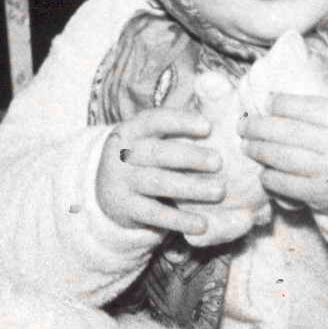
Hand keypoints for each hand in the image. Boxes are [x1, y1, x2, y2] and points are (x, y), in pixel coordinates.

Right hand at [96, 108, 224, 235]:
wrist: (108, 192)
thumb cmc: (143, 159)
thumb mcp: (150, 138)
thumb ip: (175, 125)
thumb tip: (211, 105)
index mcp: (132, 130)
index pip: (155, 120)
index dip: (181, 122)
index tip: (208, 127)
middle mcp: (122, 154)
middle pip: (157, 153)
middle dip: (190, 157)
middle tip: (219, 162)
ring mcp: (121, 182)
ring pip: (158, 183)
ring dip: (191, 188)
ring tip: (219, 191)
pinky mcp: (125, 208)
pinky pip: (155, 214)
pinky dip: (180, 220)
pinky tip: (202, 224)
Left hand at [241, 59, 327, 218]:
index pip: (307, 108)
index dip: (280, 103)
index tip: (268, 100)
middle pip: (288, 133)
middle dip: (258, 126)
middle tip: (243, 123)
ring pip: (282, 159)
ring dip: (257, 151)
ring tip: (245, 144)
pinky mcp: (319, 197)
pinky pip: (285, 186)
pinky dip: (269, 178)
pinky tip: (262, 170)